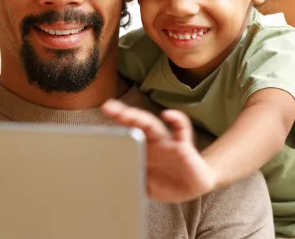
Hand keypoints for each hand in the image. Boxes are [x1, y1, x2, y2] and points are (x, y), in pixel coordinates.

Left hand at [101, 99, 217, 202]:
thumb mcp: (147, 187)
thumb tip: (115, 183)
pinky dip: (176, 119)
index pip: (127, 133)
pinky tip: (167, 115)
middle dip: (123, 115)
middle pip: (136, 124)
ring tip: (128, 114)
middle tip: (109, 107)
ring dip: (140, 118)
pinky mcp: (183, 146)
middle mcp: (153, 142)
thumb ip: (134, 181)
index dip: (115, 126)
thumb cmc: (169, 184)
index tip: (101, 121)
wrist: (194, 188)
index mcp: (142, 151)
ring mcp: (167, 142)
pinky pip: (181, 129)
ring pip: (153, 125)